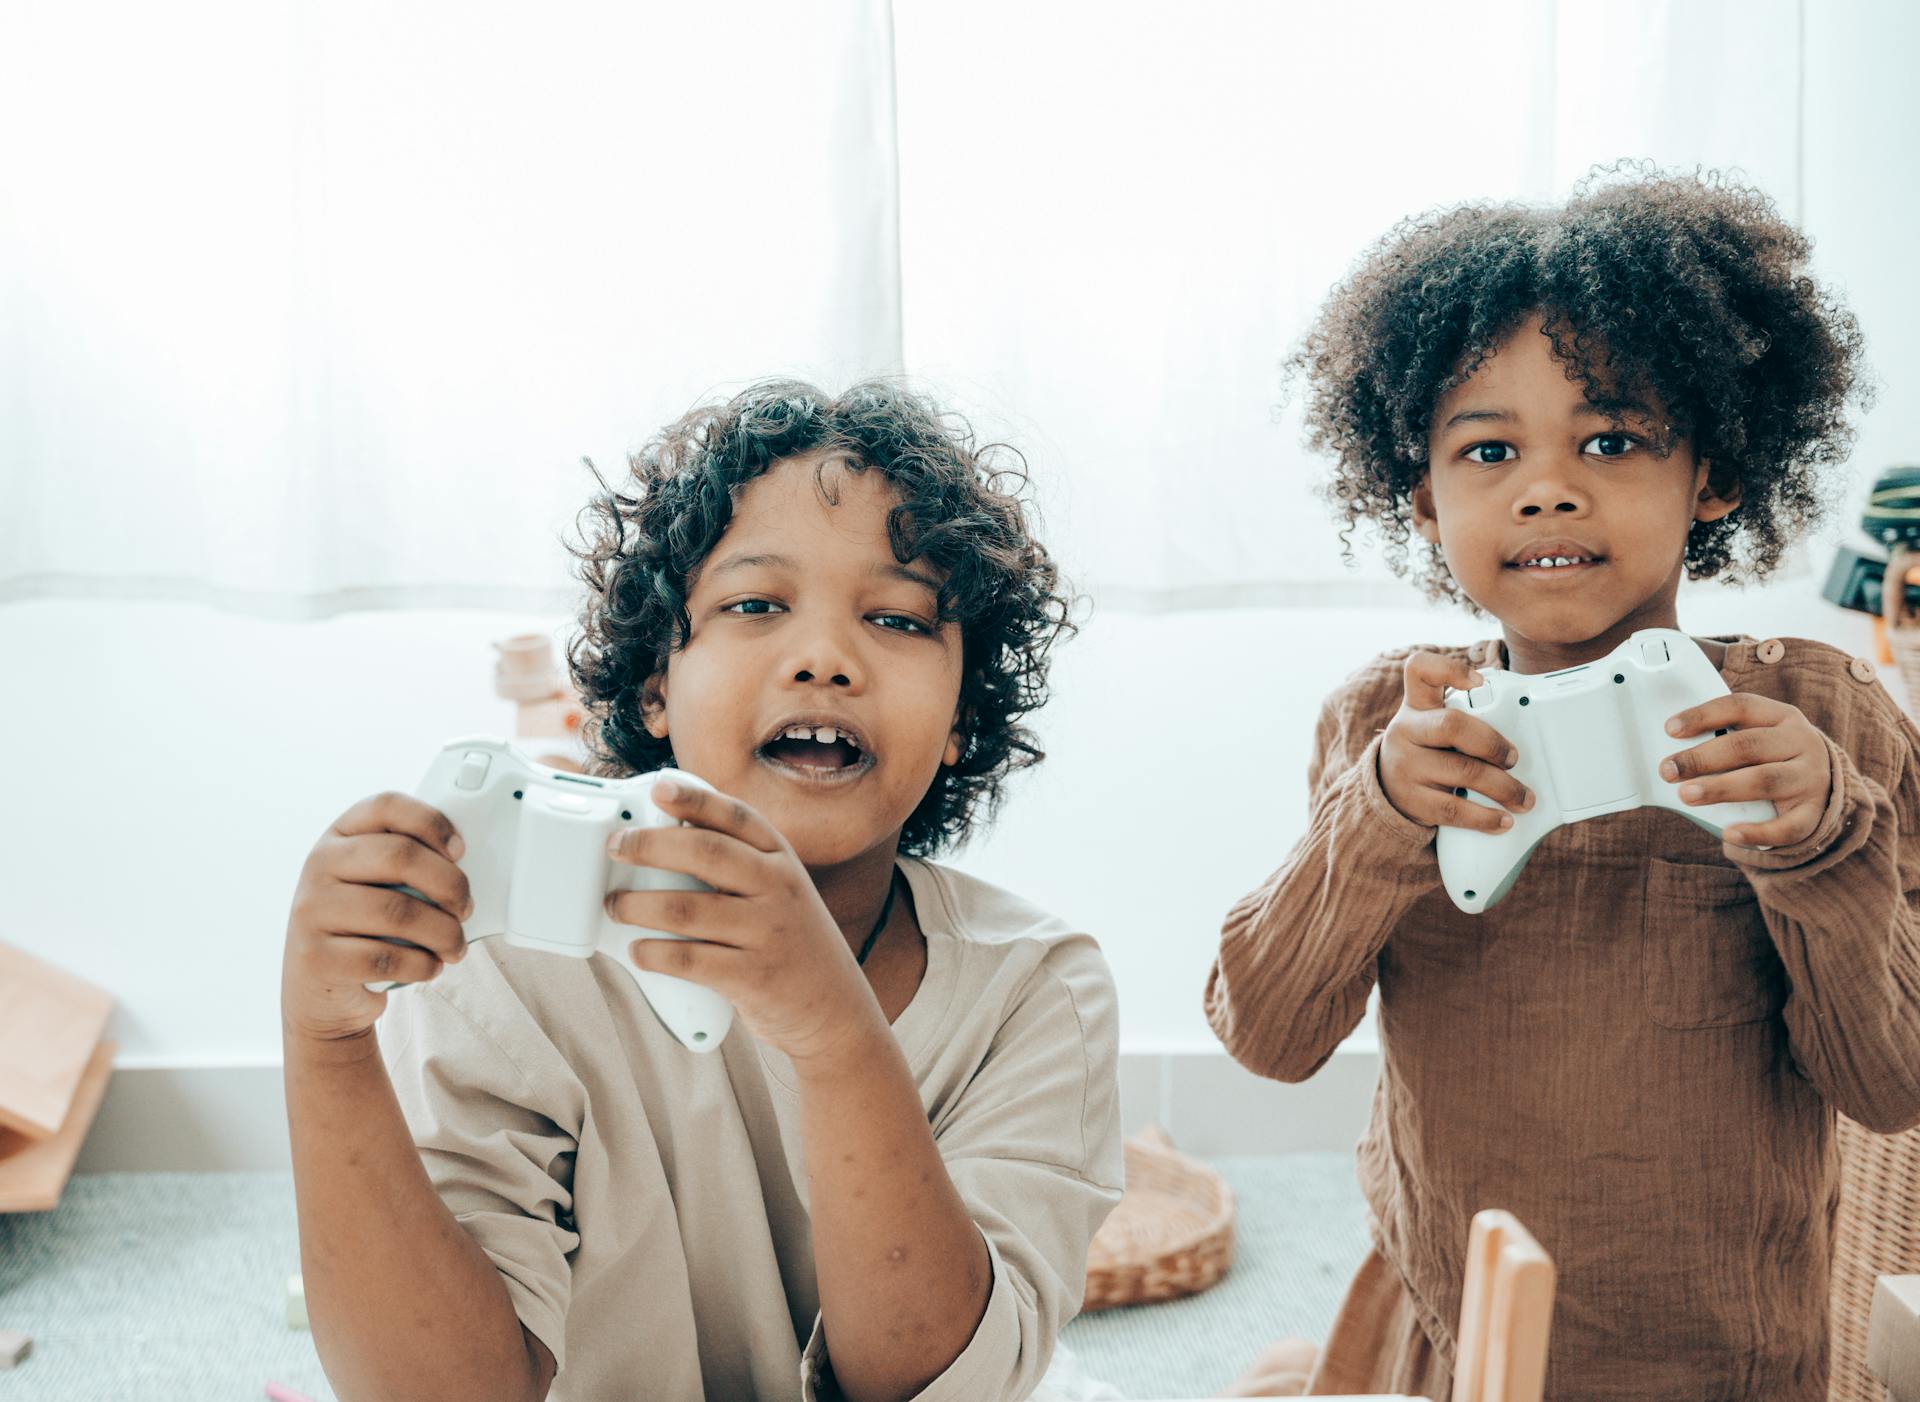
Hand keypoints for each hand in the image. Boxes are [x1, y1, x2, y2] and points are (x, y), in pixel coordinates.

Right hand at [283, 794, 471, 1044]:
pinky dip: (422, 965)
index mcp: (340, 835)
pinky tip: (430, 967)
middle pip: (401, 856)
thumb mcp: (375, 882)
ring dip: (444, 933)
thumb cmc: (362, 925)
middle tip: (466, 908)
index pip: (387, 806)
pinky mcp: (315, 957)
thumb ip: (408, 864)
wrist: (318, 987)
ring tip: (455, 946)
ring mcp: (312, 910)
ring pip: (398, 912)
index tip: (460, 851)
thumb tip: (465, 868)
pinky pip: (386, 957)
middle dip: (450, 885)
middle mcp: (319, 865)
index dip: (432, 822)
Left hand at [604, 779, 883, 1065]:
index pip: (736, 816)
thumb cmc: (788, 943)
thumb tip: (661, 843)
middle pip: (705, 852)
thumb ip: (736, 867)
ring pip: (686, 908)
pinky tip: (638, 951)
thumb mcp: (779, 893)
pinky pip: (689, 960)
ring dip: (638, 905)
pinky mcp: (753, 977)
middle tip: (616, 846)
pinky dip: (654, 954)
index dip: (695, 799)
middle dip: (650, 845)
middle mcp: (779, 888)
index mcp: (782, 860)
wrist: (834, 1009)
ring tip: (615, 905)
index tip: (658, 788)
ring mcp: (767, 932)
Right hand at [1378, 651, 1533, 832]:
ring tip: (1523, 797)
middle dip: (1492, 743)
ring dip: (1503, 787)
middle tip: (1513, 758)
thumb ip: (1465, 717)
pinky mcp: (1411, 799)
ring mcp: (1406, 765)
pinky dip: (1485, 817)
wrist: (1386, 789)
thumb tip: (1524, 726)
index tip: (1479, 682)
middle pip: (1451, 725)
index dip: (1449, 670)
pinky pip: (1454, 809)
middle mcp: (1407, 730)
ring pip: (1462, 772)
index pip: (1420, 670)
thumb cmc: (1426, 750)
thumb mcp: (1432, 725)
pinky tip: (1503, 820)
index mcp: (1417, 705)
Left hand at [1662, 695, 1832, 847]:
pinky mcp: (1815, 813)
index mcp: (1782, 717)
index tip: (1669, 729)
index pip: (1741, 707)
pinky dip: (1757, 832)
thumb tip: (1670, 756)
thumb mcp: (1757, 736)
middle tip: (1668, 770)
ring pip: (1764, 781)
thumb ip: (1722, 738)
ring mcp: (1811, 778)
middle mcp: (1801, 743)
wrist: (1825, 785)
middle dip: (1703, 758)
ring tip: (1686, 795)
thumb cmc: (1772, 757)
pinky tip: (1729, 834)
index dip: (1704, 716)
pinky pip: (1788, 826)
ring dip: (1721, 788)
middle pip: (1748, 746)